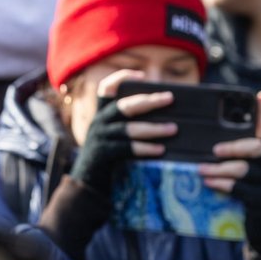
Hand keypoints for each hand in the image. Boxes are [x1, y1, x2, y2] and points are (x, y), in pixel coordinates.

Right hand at [69, 69, 177, 197]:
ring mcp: (100, 137)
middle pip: (125, 105)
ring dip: (153, 128)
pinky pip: (127, 148)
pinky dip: (145, 148)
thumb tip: (168, 118)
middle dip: (149, 101)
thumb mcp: (116, 136)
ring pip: (129, 128)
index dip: (122, 77)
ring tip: (173, 128)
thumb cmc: (110, 157)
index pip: (106, 88)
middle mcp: (99, 121)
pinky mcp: (103, 154)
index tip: (142, 76)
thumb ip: (132, 124)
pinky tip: (161, 150)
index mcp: (103, 113)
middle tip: (170, 98)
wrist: (87, 182)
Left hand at [198, 91, 260, 256]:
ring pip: (243, 170)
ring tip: (200, 169)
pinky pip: (239, 189)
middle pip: (257, 149)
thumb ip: (244, 163)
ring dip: (219, 169)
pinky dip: (221, 184)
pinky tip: (208, 183)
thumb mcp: (255, 179)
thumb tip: (212, 150)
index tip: (260, 95)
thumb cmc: (257, 199)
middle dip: (234, 147)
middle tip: (215, 149)